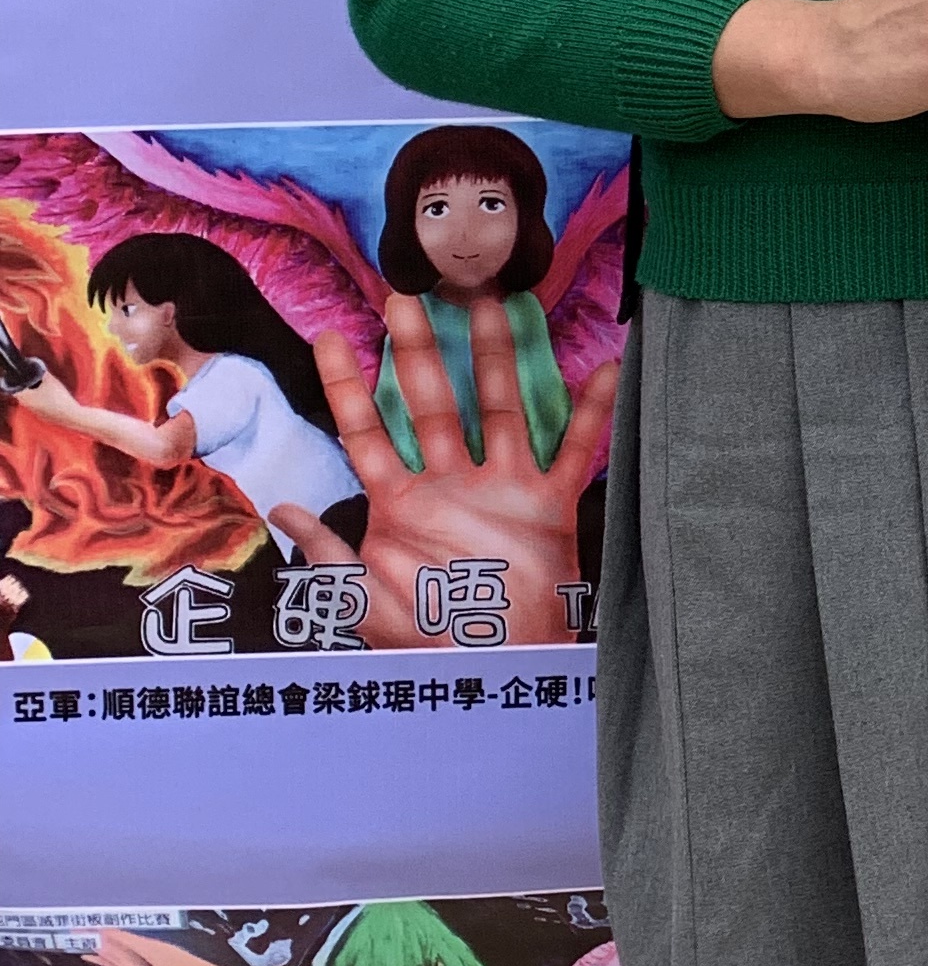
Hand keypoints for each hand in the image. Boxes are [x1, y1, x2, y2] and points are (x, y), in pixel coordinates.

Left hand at [286, 289, 617, 650]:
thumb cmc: (425, 639)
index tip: (328, 336)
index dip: (346, 386)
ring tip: (491, 305)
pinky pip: (573, 450)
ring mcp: (501, 490)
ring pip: (498, 410)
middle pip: (430, 404)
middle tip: (403, 295)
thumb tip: (283, 507)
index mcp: (402, 503)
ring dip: (496, 359)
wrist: (494, 670)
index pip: (367, 432)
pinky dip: (592, 412)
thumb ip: (325, 553)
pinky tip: (606, 368)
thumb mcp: (359, 601)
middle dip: (416, 350)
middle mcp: (452, 485)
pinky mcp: (549, 506)